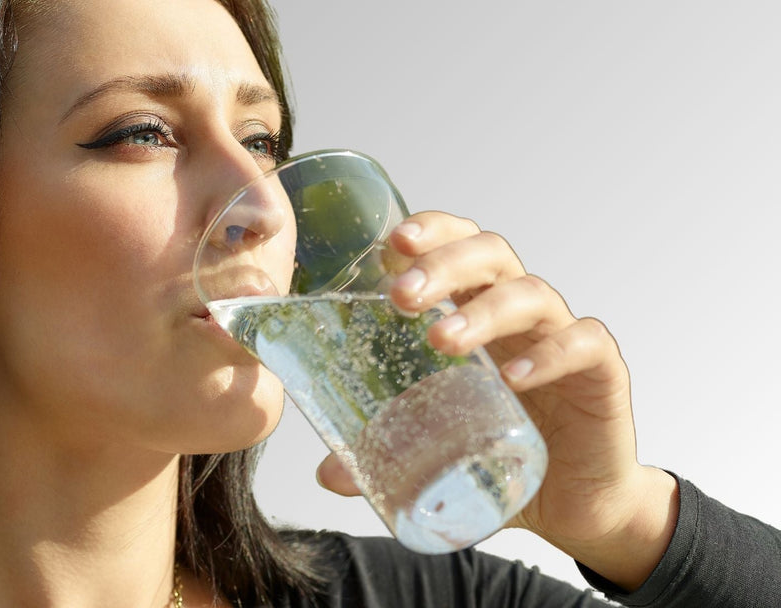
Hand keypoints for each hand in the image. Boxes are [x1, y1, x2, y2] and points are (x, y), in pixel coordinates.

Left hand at [315, 211, 677, 590]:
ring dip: (483, 310)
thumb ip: (385, 452)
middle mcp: (518, 314)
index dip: (428, 232)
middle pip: (488, 255)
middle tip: (401, 296)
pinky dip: (550, 354)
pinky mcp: (601, 374)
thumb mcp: (436, 448)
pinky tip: (513, 377)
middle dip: (443, 264)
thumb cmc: (500, 454)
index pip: (455, 245)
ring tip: (441, 339)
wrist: (575, 503)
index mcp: (475, 311)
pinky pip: (584, 344)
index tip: (390, 244)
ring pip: (530, 295)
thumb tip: (328, 474)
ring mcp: (561, 338)